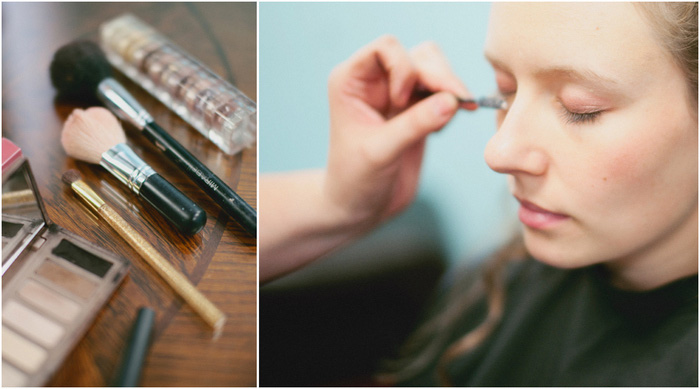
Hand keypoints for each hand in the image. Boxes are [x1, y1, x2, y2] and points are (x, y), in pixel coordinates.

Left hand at [324, 35, 470, 227]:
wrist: (360, 207)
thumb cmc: (355, 180)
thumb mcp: (381, 152)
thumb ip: (414, 125)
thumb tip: (453, 101)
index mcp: (352, 81)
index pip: (386, 47)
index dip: (403, 67)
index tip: (401, 101)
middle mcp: (375, 81)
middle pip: (418, 56)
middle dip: (439, 76)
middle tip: (457, 105)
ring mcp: (398, 95)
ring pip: (435, 69)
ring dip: (450, 87)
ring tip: (457, 113)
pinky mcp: (417, 111)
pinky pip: (443, 92)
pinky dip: (453, 103)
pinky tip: (443, 128)